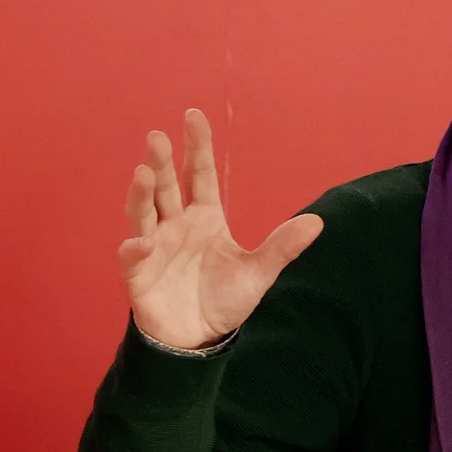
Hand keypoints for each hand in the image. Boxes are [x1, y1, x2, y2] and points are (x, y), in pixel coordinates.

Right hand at [118, 109, 322, 349]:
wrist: (200, 337)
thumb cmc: (224, 300)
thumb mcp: (259, 272)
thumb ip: (282, 247)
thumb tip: (317, 221)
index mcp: (205, 219)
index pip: (200, 176)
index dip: (197, 148)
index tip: (194, 115)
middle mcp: (176, 226)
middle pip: (167, 187)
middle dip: (162, 163)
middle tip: (158, 137)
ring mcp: (155, 246)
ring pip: (144, 213)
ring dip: (142, 194)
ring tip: (143, 173)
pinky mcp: (139, 273)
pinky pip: (134, 257)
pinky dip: (137, 248)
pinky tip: (143, 242)